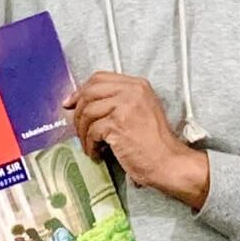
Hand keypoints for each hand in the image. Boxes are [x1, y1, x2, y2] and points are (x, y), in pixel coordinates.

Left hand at [65, 72, 208, 207]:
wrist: (169, 162)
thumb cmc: (153, 143)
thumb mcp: (140, 111)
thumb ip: (117, 101)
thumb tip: (80, 102)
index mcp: (137, 85)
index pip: (99, 78)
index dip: (81, 91)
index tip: (70, 103)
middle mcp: (132, 91)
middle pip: (89, 92)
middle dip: (77, 112)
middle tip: (78, 129)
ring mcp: (125, 106)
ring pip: (87, 112)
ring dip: (83, 132)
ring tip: (90, 145)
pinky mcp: (118, 124)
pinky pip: (92, 131)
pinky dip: (90, 145)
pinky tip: (97, 153)